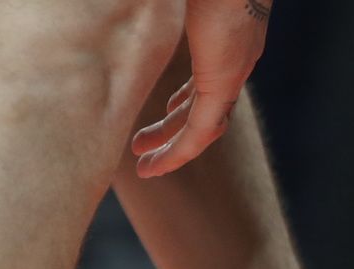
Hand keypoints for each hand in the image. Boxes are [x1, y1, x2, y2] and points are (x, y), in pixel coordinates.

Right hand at [133, 0, 272, 177]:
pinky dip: (181, 150)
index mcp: (225, 42)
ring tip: (147, 167)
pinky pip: (203, 129)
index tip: (161, 115)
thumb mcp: (177, 6)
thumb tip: (120, 11)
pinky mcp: (225, 82)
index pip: (203, 85)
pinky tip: (161, 166)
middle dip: (171, 130)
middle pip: (200, 107)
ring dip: (173, 149)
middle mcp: (234, 61)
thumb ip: (158, 18)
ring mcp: (232, 73)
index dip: (181, 103)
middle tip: (143, 148)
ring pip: (203, 125)